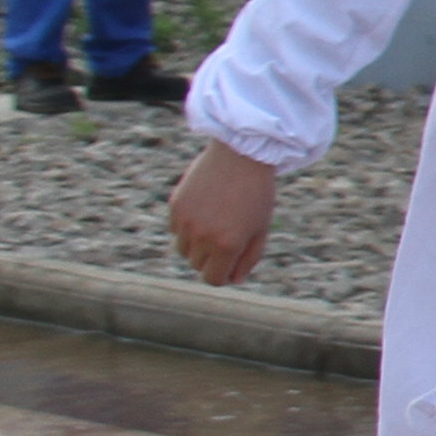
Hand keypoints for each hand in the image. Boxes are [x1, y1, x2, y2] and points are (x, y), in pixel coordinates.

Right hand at [169, 142, 277, 284]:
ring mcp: (186, 222)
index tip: (230, 263)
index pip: (213, 279)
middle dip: (212, 258)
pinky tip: (204, 208)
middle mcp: (202, 237)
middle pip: (198, 265)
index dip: (222, 275)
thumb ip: (248, 258)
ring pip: (184, 250)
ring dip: (197, 244)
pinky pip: (176, 230)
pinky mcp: (175, 206)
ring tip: (215, 223)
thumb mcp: (260, 229)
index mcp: (227, 245)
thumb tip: (233, 280)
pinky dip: (187, 226)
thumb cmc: (257, 194)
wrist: (241, 154)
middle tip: (228, 235)